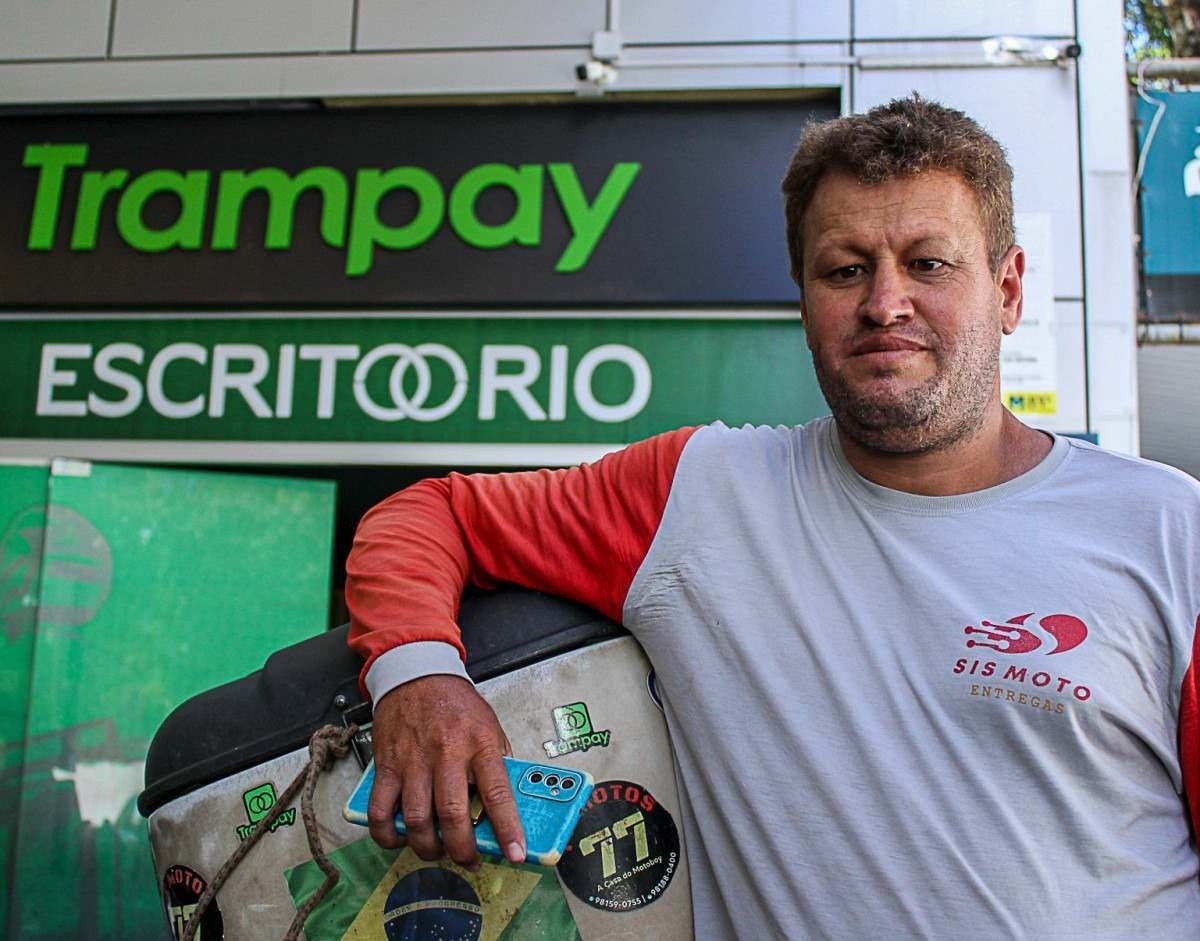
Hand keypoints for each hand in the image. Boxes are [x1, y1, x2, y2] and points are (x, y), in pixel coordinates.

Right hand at [368, 674, 525, 869]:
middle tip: (469, 860)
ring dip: (428, 848)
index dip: (508, 829)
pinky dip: (388, 835)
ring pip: (417, 820)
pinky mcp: (387, 766)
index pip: (497, 793)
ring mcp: (413, 761)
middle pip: (452, 815)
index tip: (515, 853)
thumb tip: (509, 802)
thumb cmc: (455, 703)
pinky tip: (401, 838)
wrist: (417, 675)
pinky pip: (381, 812)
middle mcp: (446, 753)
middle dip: (462, 849)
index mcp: (479, 743)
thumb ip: (499, 762)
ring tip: (438, 851)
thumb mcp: (490, 725)